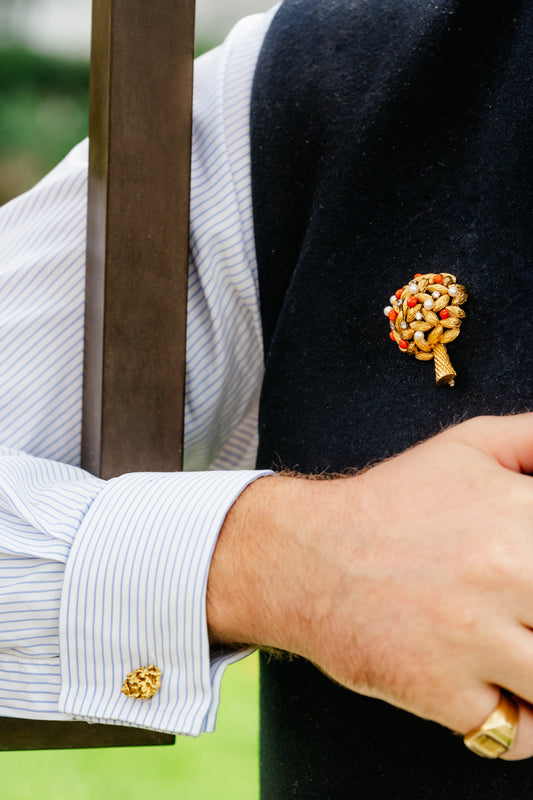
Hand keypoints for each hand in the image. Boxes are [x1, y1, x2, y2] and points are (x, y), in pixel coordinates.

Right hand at [207, 413, 532, 758]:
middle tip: (526, 615)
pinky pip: (517, 734)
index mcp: (519, 513)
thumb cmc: (391, 502)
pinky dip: (516, 723)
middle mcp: (505, 574)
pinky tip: (498, 690)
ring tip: (515, 649)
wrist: (305, 556)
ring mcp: (474, 638)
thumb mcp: (468, 447)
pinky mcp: (443, 691)